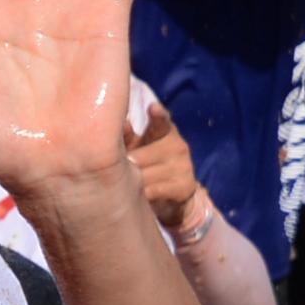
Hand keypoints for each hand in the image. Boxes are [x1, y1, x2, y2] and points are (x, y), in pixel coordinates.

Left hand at [127, 99, 200, 228]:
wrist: (172, 196)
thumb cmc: (147, 165)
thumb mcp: (137, 149)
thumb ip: (127, 138)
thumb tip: (124, 124)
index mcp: (165, 132)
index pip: (162, 121)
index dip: (158, 115)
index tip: (152, 108)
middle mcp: (177, 146)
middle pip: (139, 157)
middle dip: (125, 167)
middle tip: (119, 172)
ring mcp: (183, 166)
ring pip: (143, 176)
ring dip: (130, 183)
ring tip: (127, 185)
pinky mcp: (185, 186)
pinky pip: (152, 190)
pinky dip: (142, 195)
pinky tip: (140, 196)